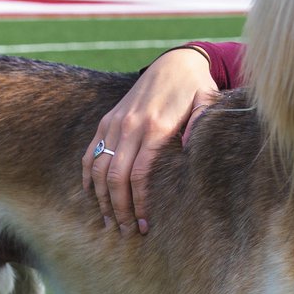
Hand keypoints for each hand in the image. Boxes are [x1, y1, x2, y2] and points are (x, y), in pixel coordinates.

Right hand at [82, 47, 219, 234]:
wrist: (175, 62)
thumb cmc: (196, 88)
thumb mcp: (206, 103)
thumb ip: (198, 124)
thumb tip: (188, 151)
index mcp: (155, 127)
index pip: (139, 175)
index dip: (139, 203)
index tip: (144, 224)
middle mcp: (130, 126)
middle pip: (115, 177)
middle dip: (118, 208)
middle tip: (125, 230)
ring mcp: (115, 123)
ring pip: (98, 168)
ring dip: (101, 198)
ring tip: (110, 220)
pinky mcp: (107, 120)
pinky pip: (90, 153)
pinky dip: (87, 176)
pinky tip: (93, 196)